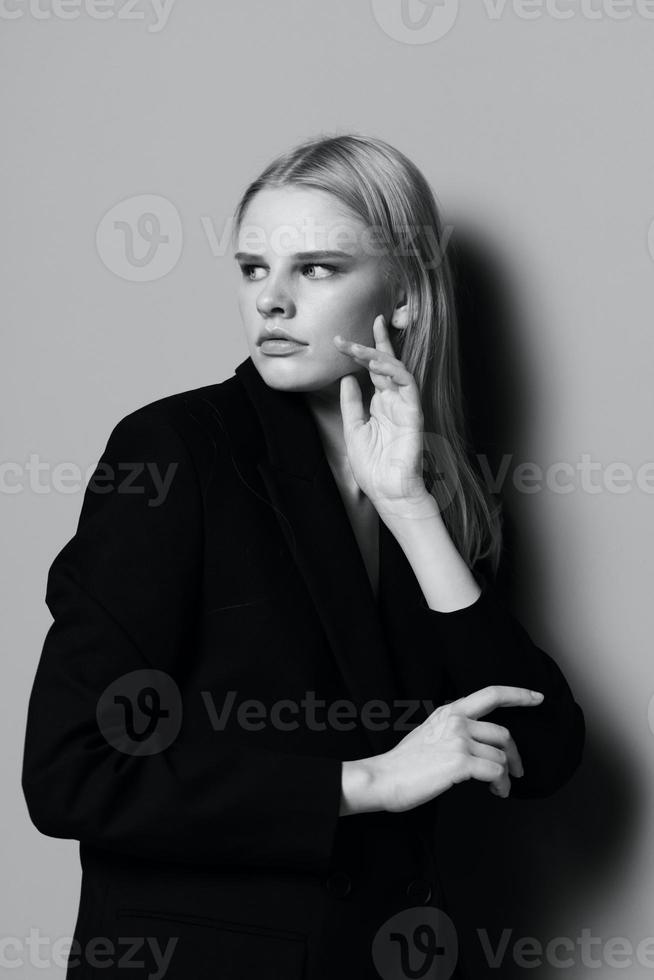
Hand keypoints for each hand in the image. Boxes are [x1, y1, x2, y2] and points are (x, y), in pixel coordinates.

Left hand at [334, 315, 428, 507]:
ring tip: (356, 349)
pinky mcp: (414, 412)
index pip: (373, 371)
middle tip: (343, 337)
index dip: (360, 353)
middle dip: (368, 345)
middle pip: (385, 364)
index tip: (339, 341)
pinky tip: (375, 363)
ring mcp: (405, 405)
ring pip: (396, 370)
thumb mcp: (353, 429)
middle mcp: (394, 401)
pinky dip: (392, 371)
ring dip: (377, 355)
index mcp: (380, 404)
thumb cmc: (372, 466)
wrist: (387, 491)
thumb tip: (346, 379)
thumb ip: (352, 404)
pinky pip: (407, 384)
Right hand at [341, 686, 544, 815]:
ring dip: (506, 776)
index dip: (518, 695)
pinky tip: (496, 792)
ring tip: (499, 788)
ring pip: (501, 756)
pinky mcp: (460, 761)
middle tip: (517, 771)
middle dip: (515, 755)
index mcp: (449, 711)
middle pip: (504, 733)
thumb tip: (476, 743)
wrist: (384, 778)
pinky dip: (501, 784)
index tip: (537, 697)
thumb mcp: (428, 733)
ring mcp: (459, 740)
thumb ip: (451, 729)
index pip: (490, 694)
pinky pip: (496, 772)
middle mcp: (456, 720)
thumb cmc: (404, 763)